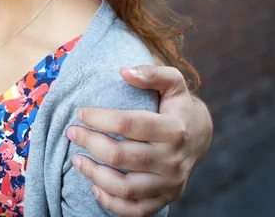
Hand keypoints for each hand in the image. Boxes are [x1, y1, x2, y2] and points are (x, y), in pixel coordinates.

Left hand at [66, 65, 212, 216]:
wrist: (201, 136)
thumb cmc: (178, 106)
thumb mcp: (173, 82)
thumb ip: (151, 73)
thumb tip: (123, 71)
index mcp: (174, 129)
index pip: (128, 124)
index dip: (99, 118)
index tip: (80, 112)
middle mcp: (173, 159)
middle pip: (121, 156)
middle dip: (90, 143)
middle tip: (72, 133)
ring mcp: (170, 182)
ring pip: (125, 187)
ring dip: (94, 175)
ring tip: (77, 160)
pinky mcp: (166, 198)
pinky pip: (136, 210)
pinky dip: (111, 203)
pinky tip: (95, 187)